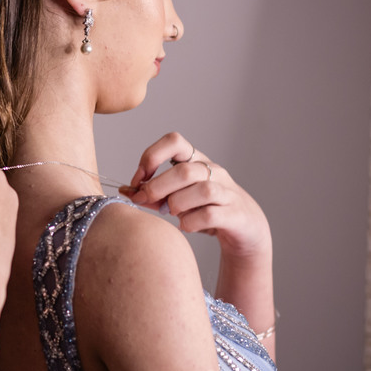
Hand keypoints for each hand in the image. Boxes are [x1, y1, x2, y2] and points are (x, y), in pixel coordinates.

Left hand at [120, 132, 270, 261]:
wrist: (245, 229)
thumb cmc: (205, 209)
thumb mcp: (177, 199)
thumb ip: (153, 195)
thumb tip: (125, 190)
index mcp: (196, 161)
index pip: (175, 141)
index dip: (152, 156)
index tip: (138, 178)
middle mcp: (213, 172)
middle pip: (184, 170)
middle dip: (158, 187)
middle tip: (146, 201)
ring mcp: (227, 192)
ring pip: (201, 190)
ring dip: (178, 204)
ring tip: (172, 213)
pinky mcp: (235, 214)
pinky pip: (210, 214)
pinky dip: (191, 222)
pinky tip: (185, 226)